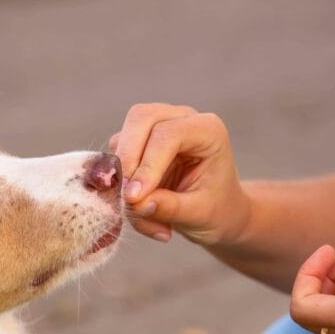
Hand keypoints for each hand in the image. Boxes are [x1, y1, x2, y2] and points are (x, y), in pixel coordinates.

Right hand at [110, 103, 249, 245]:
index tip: (134, 198)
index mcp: (207, 130)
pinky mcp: (140, 143)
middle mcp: (182, 119)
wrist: (216, 211)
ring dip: (122, 177)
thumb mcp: (199, 215)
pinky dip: (120, 186)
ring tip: (140, 213)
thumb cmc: (216, 210)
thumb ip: (170, 208)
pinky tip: (138, 210)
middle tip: (125, 198)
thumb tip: (137, 203)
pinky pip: (118, 159)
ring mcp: (159, 127)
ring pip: (123, 137)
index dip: (148, 165)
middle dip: (127, 158)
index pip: (168, 134)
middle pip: (141, 118)